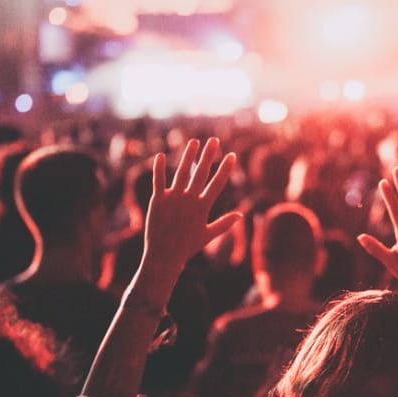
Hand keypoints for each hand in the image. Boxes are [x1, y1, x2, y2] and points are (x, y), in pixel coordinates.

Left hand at [142, 138, 241, 279]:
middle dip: (208, 155)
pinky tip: (160, 155)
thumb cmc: (188, 246)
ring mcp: (172, 198)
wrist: (164, 255)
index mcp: (202, 207)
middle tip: (214, 140)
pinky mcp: (157, 200)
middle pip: (201, 173)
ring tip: (194, 142)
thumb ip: (224, 223)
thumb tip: (240, 215)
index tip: (232, 155)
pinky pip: (158, 180)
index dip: (225, 169)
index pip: (217, 184)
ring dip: (188, 156)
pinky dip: (159, 168)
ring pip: (182, 172)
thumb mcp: (208, 235)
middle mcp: (188, 200)